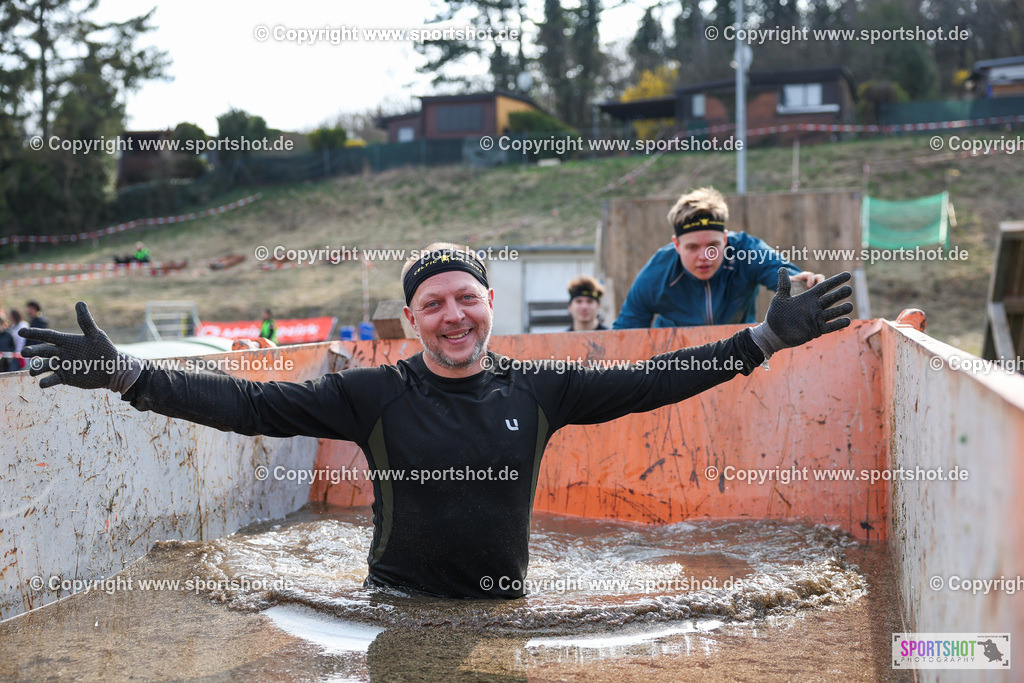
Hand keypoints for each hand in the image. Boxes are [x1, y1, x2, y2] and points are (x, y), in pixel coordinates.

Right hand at [19, 301, 141, 391]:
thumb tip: (79, 302)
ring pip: (44, 366)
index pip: (47, 336)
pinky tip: (42, 383)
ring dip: (37, 367)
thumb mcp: (95, 335)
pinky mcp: (65, 378)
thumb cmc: (104, 350)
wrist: (112, 369)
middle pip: (43, 351)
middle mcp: (61, 353)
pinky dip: (46, 382)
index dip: (34, 333)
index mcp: (66, 341)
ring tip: (33, 371)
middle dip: (32, 351)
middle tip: (25, 352)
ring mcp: (62, 366)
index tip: (21, 331)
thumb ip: (86, 321)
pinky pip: (53, 379)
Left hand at [749, 269, 853, 356]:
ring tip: (850, 306)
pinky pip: (830, 327)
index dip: (836, 280)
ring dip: (842, 309)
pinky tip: (847, 321)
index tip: (848, 275)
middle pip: (832, 298)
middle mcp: (815, 307)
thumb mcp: (781, 297)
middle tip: (848, 289)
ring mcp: (817, 318)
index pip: (824, 286)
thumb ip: (784, 284)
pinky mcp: (817, 330)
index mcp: (808, 297)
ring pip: (833, 312)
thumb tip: (782, 268)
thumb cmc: (776, 314)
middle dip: (840, 294)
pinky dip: (838, 324)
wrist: (774, 333)